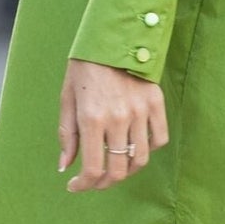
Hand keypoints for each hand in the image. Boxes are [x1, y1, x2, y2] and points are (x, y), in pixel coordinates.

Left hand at [59, 58, 168, 191]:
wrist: (112, 37)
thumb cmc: (84, 69)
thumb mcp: (68, 100)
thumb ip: (67, 136)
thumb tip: (65, 167)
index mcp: (91, 119)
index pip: (92, 168)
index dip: (83, 185)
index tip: (76, 186)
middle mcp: (117, 118)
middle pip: (118, 170)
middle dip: (103, 183)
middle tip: (95, 182)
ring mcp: (140, 111)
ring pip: (140, 159)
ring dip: (126, 170)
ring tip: (115, 167)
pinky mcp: (155, 103)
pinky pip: (159, 138)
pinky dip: (148, 149)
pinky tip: (135, 147)